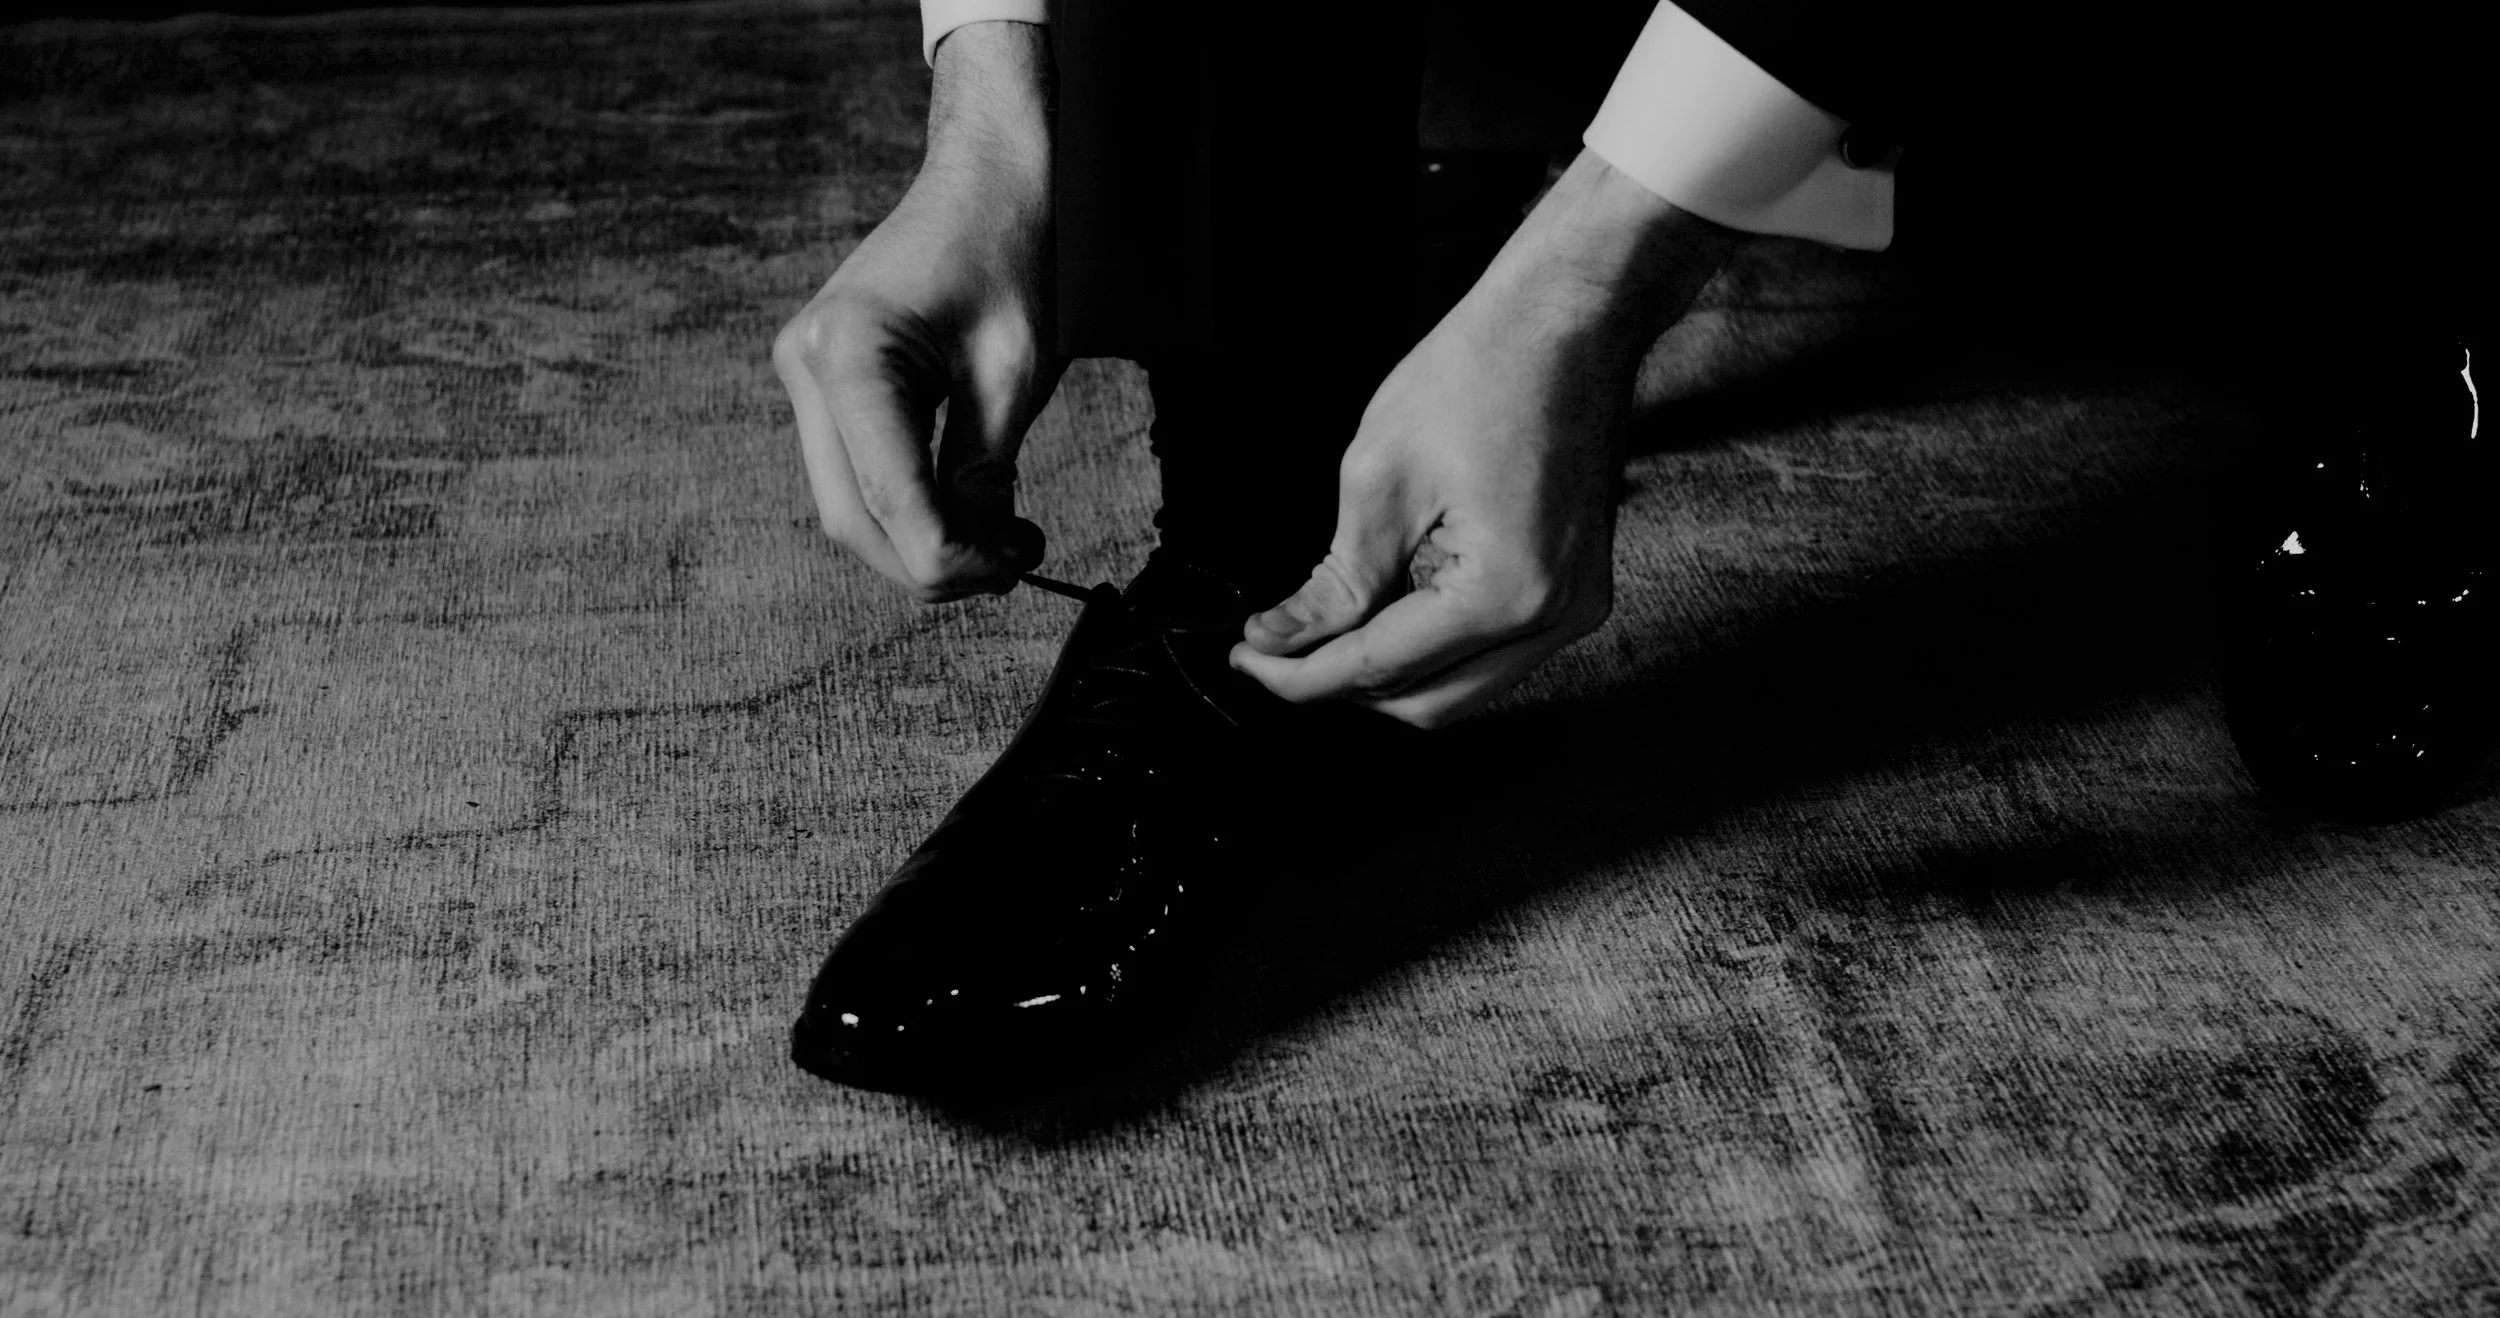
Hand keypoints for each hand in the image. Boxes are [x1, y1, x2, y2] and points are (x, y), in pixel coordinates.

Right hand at [772, 22, 1059, 601]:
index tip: (1014, 573)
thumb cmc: (1009, 252)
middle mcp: (807, 364)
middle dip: (932, 563)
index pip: (890, 499)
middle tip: (1012, 570)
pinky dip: (911, 507)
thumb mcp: (1014, 371)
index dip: (952, 559)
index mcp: (848, 352)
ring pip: (851, 507)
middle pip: (853, 519)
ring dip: (922, 543)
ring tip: (1002, 542)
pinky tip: (969, 511)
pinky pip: (858, 472)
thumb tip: (980, 560)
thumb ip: (986, 472)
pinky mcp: (826, 382)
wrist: (988, 179)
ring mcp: (807, 373)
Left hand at [1230, 151, 1739, 726]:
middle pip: (1425, 705)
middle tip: (1274, 650)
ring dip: (1388, 673)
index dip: (1299, 674)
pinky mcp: (1575, 589)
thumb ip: (1333, 582)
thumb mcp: (1378, 478)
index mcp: (1504, 593)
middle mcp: (1553, 618)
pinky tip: (1383, 606)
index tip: (1243, 659)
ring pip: (1461, 690)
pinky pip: (1493, 654)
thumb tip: (1281, 641)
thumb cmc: (1481, 373)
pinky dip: (1432, 646)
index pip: (1379, 668)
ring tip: (1322, 628)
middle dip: (1341, 686)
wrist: (1567, 319)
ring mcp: (1575, 608)